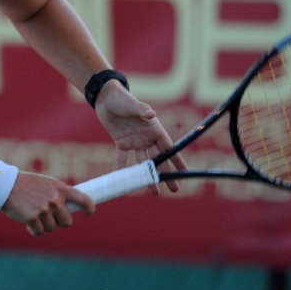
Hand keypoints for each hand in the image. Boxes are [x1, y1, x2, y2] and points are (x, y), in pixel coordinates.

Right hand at [1, 172, 94, 236]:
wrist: (5, 186)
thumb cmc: (26, 185)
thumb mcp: (45, 183)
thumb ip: (57, 193)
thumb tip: (67, 208)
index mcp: (60, 188)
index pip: (83, 199)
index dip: (89, 208)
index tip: (88, 212)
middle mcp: (55, 199)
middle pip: (67, 222)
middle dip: (59, 222)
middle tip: (49, 217)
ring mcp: (44, 209)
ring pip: (52, 228)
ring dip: (44, 225)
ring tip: (34, 215)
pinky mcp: (33, 219)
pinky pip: (39, 232)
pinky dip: (34, 230)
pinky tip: (28, 223)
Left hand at [95, 80, 187, 194]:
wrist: (106, 97)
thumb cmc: (123, 98)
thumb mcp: (132, 105)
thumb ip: (142, 110)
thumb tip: (152, 114)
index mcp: (154, 129)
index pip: (169, 148)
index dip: (177, 160)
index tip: (185, 173)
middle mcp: (147, 137)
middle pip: (158, 159)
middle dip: (165, 174)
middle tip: (173, 189)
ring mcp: (134, 141)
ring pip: (143, 162)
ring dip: (146, 176)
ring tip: (154, 192)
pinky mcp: (121, 142)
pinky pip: (123, 158)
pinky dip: (123, 168)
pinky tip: (124, 180)